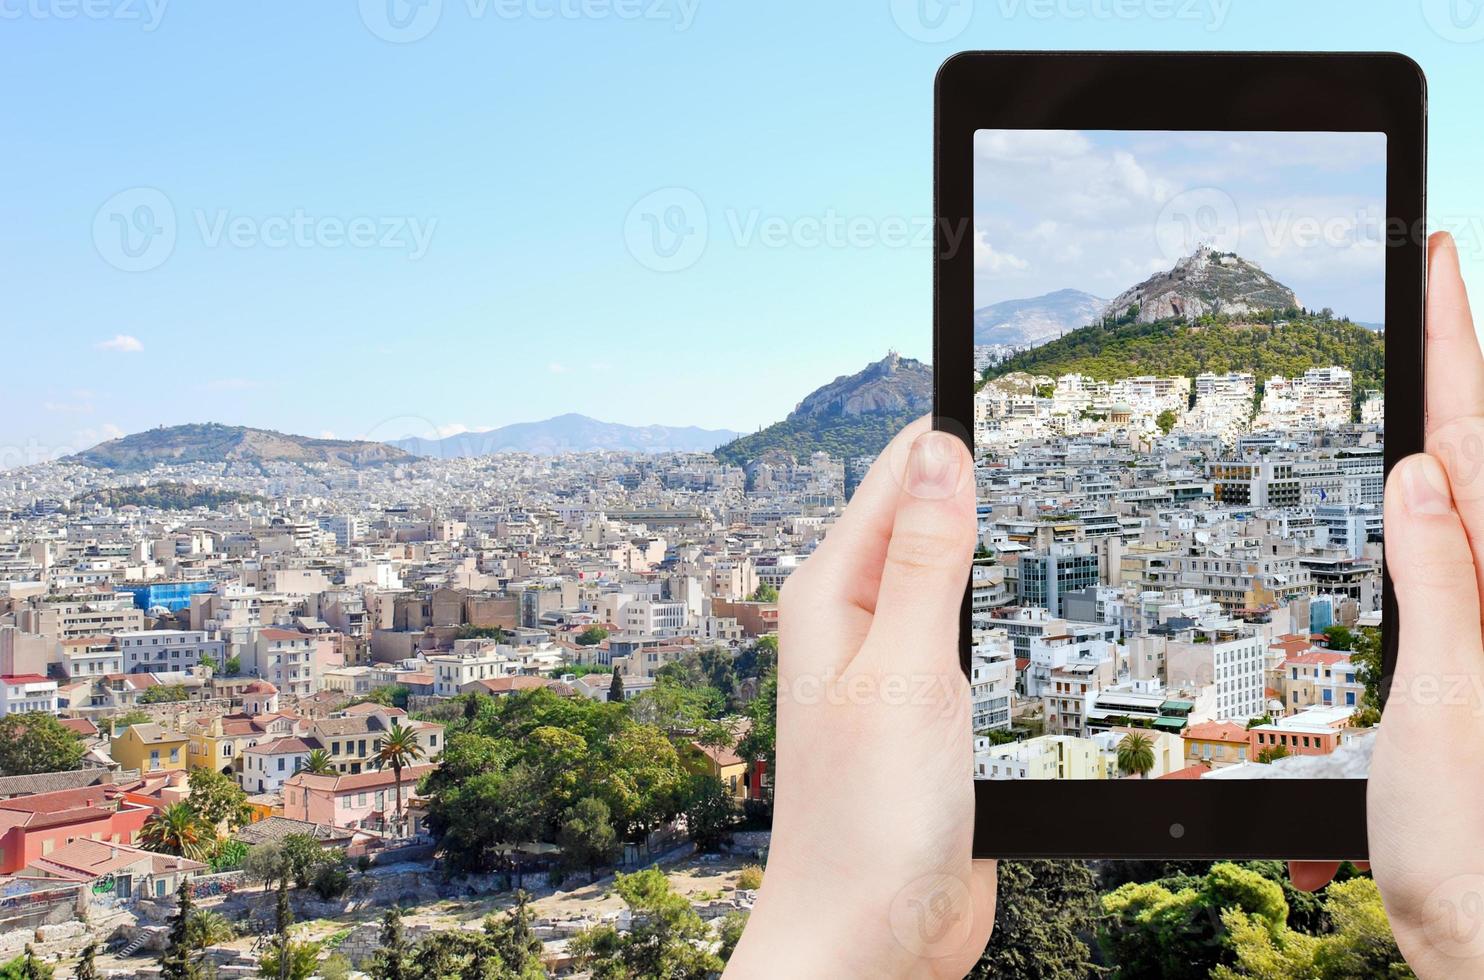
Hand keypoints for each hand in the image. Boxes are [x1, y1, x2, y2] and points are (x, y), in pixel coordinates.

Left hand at [725, 418, 995, 978]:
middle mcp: (858, 623)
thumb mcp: (907, 670)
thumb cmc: (866, 817)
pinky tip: (1027, 605)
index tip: (1001, 379)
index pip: (896, 479)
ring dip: (991, 550)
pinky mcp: (930, 713)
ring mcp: (895, 668)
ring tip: (1040, 494)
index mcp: (833, 595)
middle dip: (978, 485)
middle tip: (1043, 428)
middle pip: (927, 523)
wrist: (873, 935)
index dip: (950, 433)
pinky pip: (970, 640)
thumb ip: (926, 560)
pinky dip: (999, 617)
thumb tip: (941, 452)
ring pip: (954, 581)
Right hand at [1364, 232, 1483, 977]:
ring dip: (1447, 427)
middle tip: (1429, 280)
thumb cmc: (1479, 854)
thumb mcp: (1450, 712)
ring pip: (1468, 505)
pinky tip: (1409, 495)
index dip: (1458, 341)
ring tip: (1420, 363)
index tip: (1437, 255)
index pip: (1479, 438)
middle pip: (1481, 455)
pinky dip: (1426, 514)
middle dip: (1460, 359)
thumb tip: (1430, 473)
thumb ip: (1446, 587)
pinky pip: (1448, 565)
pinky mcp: (1468, 667)